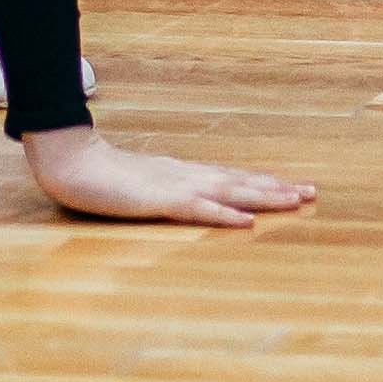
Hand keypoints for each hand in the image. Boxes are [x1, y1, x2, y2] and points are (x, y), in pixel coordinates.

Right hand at [22, 124, 314, 227]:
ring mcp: (174, 186)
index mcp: (182, 173)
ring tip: (294, 200)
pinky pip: (197, 209)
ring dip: (263, 196)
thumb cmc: (101, 174)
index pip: (232, 177)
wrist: (71, 160)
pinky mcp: (158, 200)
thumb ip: (163, 188)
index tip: (294, 187)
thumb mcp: (140, 184)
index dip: (264, 183)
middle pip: (240, 181)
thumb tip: (184, 196)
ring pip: (229, 191)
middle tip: (312, 192)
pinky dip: (224, 214)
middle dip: (277, 188)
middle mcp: (186, 175)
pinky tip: (245, 220)